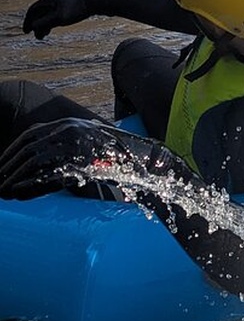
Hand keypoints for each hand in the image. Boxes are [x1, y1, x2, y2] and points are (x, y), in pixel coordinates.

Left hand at [0, 118, 192, 199]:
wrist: (151, 162)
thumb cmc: (125, 160)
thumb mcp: (95, 151)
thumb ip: (76, 153)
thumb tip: (56, 167)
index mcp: (72, 126)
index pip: (31, 135)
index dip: (12, 152)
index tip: (1, 167)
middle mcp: (72, 131)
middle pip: (28, 147)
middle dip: (8, 167)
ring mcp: (77, 145)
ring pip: (34, 161)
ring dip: (14, 179)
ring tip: (4, 193)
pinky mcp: (83, 162)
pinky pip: (49, 175)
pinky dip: (31, 186)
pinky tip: (19, 195)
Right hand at [23, 0, 92, 38]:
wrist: (99, 0)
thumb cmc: (79, 9)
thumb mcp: (60, 18)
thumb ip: (45, 22)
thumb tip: (33, 27)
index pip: (33, 9)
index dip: (28, 21)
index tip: (26, 32)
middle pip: (42, 11)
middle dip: (38, 24)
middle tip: (38, 37)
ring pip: (51, 12)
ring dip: (47, 23)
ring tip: (46, 35)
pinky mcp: (74, 2)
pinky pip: (60, 11)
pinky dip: (56, 20)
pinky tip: (58, 26)